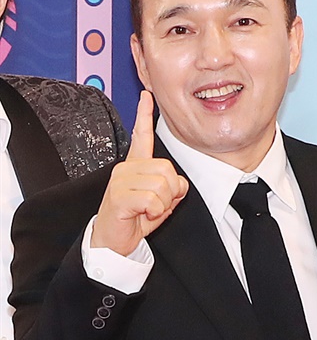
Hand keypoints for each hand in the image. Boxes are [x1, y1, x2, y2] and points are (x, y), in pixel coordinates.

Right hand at [91, 90, 188, 255]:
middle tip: (157, 205)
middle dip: (171, 192)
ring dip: (162, 204)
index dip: (144, 115)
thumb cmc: (134, 220)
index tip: (146, 97)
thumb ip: (172, 189)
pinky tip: (142, 216)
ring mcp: (121, 181)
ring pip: (162, 185)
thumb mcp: (159, 203)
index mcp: (134, 166)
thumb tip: (180, 185)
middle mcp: (126, 169)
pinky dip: (154, 212)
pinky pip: (153, 200)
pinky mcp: (119, 196)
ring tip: (148, 211)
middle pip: (167, 169)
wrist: (112, 242)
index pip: (141, 136)